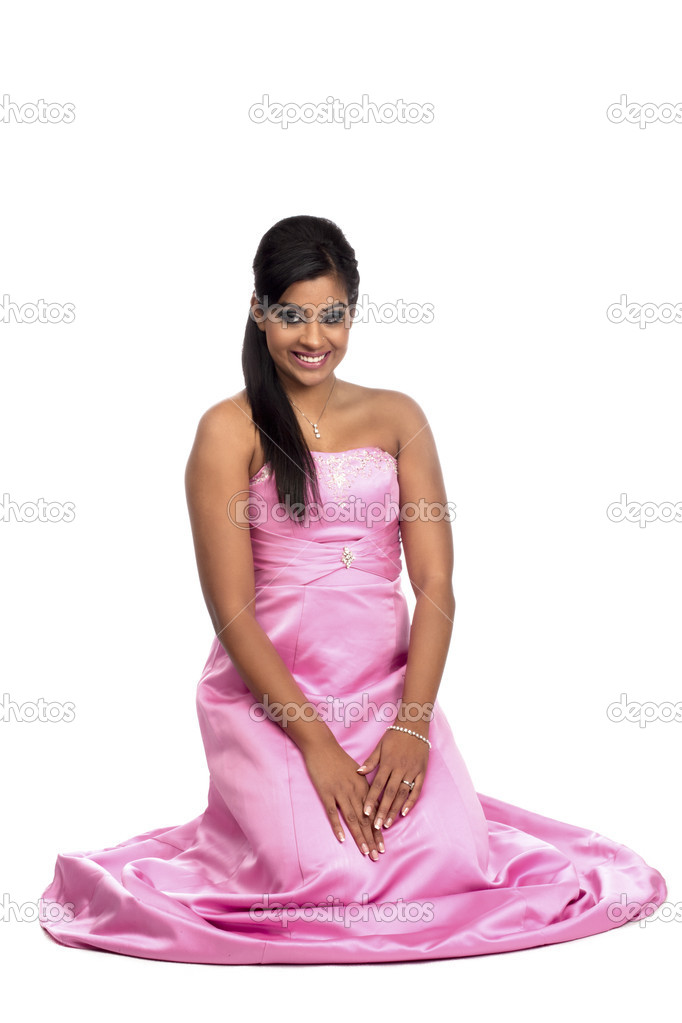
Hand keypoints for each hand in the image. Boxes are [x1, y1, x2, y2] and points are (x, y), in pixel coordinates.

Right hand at [302, 736, 384, 859]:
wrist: (322, 746)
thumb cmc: (339, 759)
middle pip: (365, 819)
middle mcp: (354, 791)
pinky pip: (332, 812)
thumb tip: (370, 804)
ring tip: (365, 852)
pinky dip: (337, 825)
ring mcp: (340, 792)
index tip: (383, 847)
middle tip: (377, 856)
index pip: (373, 813)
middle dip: (372, 839)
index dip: (378, 831)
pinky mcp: (326, 792)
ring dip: (360, 836)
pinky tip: (342, 839)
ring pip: (352, 818)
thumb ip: (364, 788)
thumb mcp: (357, 772)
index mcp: (363, 787)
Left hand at [357, 727, 428, 828]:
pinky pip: (416, 789)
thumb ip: (371, 761)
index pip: (377, 785)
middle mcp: (399, 768)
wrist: (414, 726)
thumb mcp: (380, 746)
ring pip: (402, 794)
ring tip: (388, 823)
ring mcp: (412, 771)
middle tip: (376, 826)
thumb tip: (358, 772)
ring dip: (395, 809)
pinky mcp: (422, 772)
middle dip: (382, 810)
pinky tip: (405, 812)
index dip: (370, 799)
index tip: (364, 813)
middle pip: (389, 793)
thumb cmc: (395, 735)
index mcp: (388, 763)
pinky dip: (411, 801)